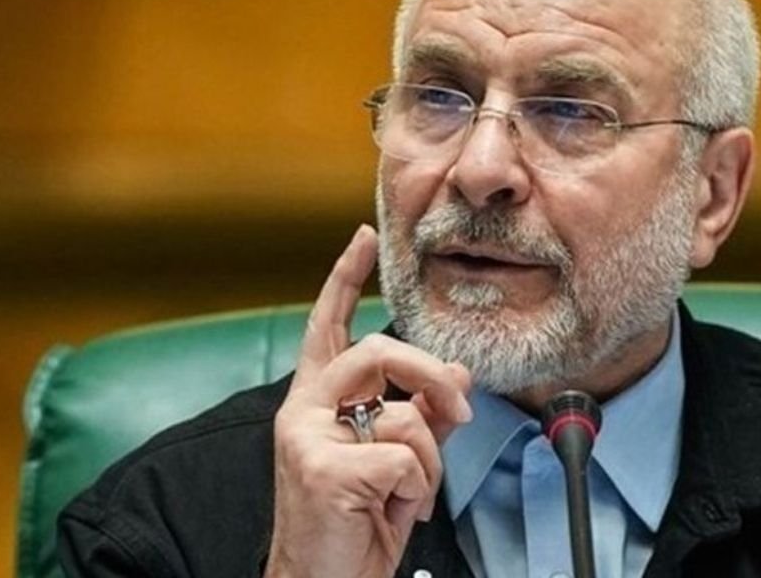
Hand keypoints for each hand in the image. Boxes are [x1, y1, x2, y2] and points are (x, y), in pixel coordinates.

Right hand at [264, 224, 472, 577]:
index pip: (327, 324)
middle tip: (459, 413)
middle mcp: (300, 411)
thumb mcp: (395, 461)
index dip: (344, 277)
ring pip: (402, 415)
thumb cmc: (354, 524)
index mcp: (314, 401)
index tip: (363, 236)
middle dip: (432, 376)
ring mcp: (305, 439)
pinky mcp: (322, 470)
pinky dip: (415, 490)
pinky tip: (389, 511)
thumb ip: (420, 413)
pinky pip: (403, 458)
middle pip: (379, 351)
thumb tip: (457, 376)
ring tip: (407, 495)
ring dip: (427, 463)